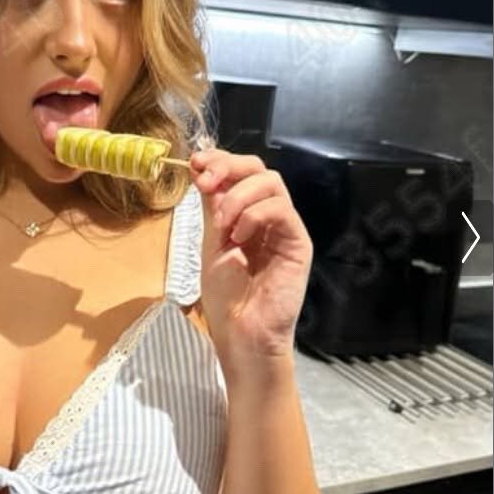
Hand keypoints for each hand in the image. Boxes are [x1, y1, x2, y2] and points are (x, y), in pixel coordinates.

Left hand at [189, 148, 312, 362]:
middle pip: (260, 169)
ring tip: (223, 225)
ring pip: (272, 183)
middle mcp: (270, 217)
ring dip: (239, 195)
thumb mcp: (211, 242)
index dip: (220, 160)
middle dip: (229, 167)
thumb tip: (199, 167)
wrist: (242, 333)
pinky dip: (255, 215)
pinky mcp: (298, 242)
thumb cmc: (226, 296)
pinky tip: (239, 237)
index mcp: (247, 214)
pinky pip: (282, 210)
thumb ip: (211, 206)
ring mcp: (286, 228)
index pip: (242, 172)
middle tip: (206, 181)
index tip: (195, 162)